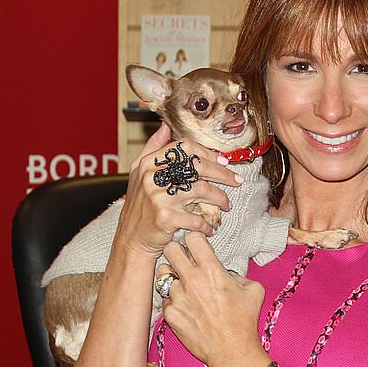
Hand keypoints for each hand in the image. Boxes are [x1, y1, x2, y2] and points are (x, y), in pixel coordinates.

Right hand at [116, 122, 244, 259]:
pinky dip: (207, 224)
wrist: (131, 240)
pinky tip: (211, 227)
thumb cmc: (140, 207)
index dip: (208, 153)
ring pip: (201, 190)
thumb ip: (153, 148)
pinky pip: (196, 218)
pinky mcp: (165, 218)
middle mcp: (152, 177)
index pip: (184, 147)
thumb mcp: (139, 173)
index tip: (223, 161)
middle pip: (197, 167)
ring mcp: (158, 197)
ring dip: (219, 198)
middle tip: (236, 180)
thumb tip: (165, 127)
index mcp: (148, 163)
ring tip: (226, 204)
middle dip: (222, 173)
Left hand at [156, 232, 267, 366]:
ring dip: (172, 276)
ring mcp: (178, 297)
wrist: (232, 352)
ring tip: (183, 287)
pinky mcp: (170, 314)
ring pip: (163, 274)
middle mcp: (192, 281)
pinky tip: (186, 308)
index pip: (192, 238)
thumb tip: (227, 272)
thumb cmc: (244, 322)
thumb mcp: (253, 290)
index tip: (198, 248)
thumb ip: (237, 274)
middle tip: (184, 261)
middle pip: (170, 249)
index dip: (195, 240)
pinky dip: (173, 300)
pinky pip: (165, 298)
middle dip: (177, 251)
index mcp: (212, 271)